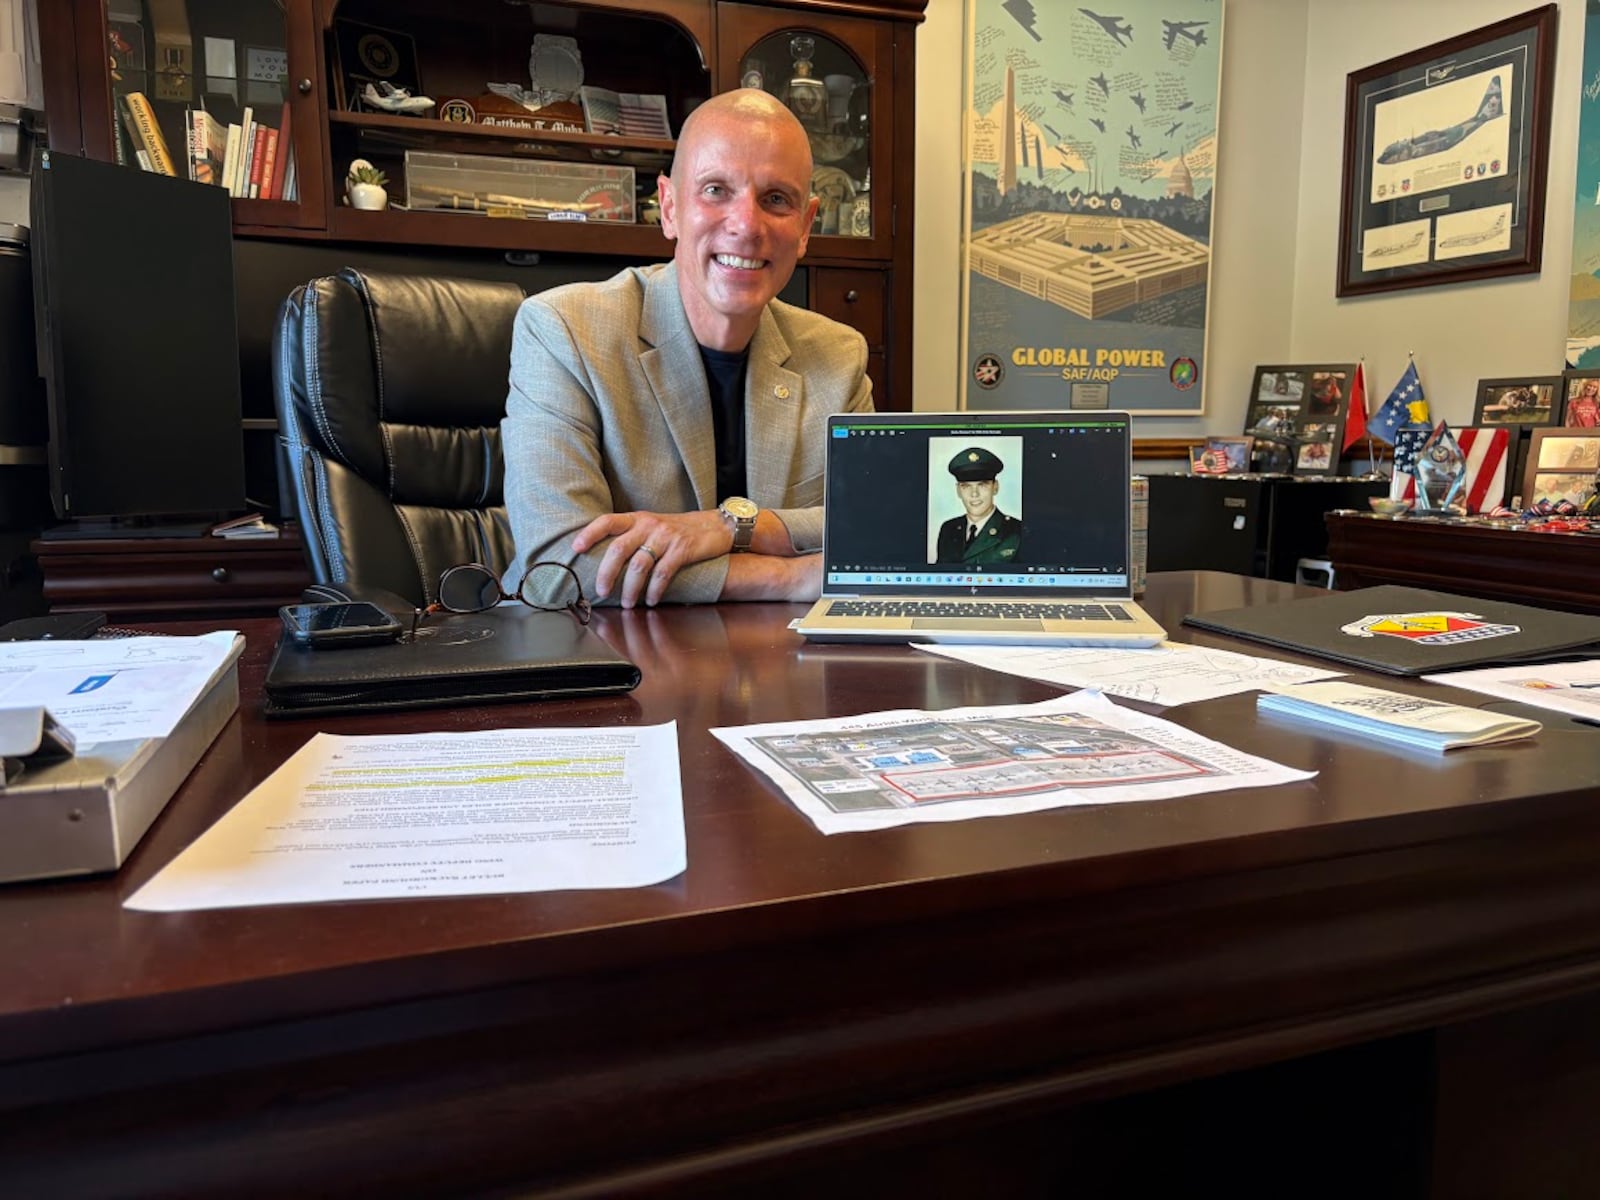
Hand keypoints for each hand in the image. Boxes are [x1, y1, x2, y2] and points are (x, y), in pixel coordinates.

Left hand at [572, 510, 729, 607]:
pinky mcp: (682, 549)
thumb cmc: (679, 530)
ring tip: (626, 603)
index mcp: (637, 518)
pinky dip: (654, 590)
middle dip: (607, 572)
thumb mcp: (653, 526)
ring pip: (640, 565)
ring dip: (630, 588)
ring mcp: (666, 537)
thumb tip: (606, 561)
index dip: (590, 533)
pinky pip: (663, 573)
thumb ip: (633, 536)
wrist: (717, 526)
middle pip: (619, 548)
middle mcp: (649, 525)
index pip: (607, 521)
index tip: (576, 548)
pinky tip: (650, 601)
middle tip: (600, 591)